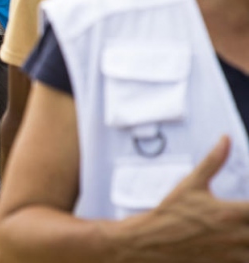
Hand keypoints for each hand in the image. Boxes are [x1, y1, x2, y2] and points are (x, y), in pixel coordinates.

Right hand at [115, 136, 248, 262]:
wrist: (151, 241)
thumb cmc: (170, 212)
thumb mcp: (191, 184)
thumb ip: (213, 161)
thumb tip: (225, 139)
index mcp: (230, 212)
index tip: (247, 204)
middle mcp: (236, 234)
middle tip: (244, 214)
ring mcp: (232, 253)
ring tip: (242, 230)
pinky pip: (245, 260)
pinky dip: (244, 252)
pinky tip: (238, 243)